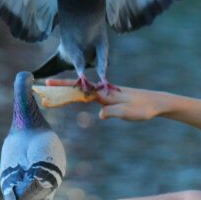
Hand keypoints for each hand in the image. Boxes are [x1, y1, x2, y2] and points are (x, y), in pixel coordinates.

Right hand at [45, 79, 166, 121]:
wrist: (157, 101)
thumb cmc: (144, 108)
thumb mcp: (129, 113)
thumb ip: (114, 112)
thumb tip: (100, 114)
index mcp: (105, 95)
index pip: (81, 92)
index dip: (64, 90)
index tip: (50, 88)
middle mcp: (103, 91)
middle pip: (78, 88)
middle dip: (60, 88)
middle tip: (43, 86)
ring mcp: (106, 93)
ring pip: (83, 91)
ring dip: (67, 90)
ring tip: (53, 90)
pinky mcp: (110, 97)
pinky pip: (91, 95)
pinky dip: (80, 94)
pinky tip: (76, 95)